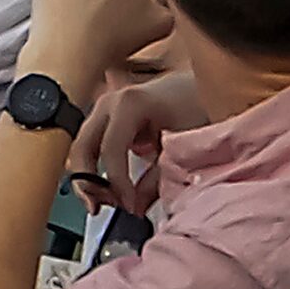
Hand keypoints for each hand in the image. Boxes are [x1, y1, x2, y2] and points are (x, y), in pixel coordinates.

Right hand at [70, 72, 204, 215]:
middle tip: (103, 207)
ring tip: (109, 199)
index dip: (116, 183)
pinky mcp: (106, 118)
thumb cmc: (201, 104)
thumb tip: (135, 208)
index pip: (110, 150)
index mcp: (130, 103)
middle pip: (82, 150)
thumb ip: (157, 178)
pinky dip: (93, 169)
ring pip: (81, 150)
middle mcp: (110, 102)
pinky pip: (90, 147)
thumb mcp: (184, 142)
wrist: (208, 80)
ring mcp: (105, 108)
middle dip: (88, 183)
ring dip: (88, 178)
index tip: (128, 205)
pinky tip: (110, 187)